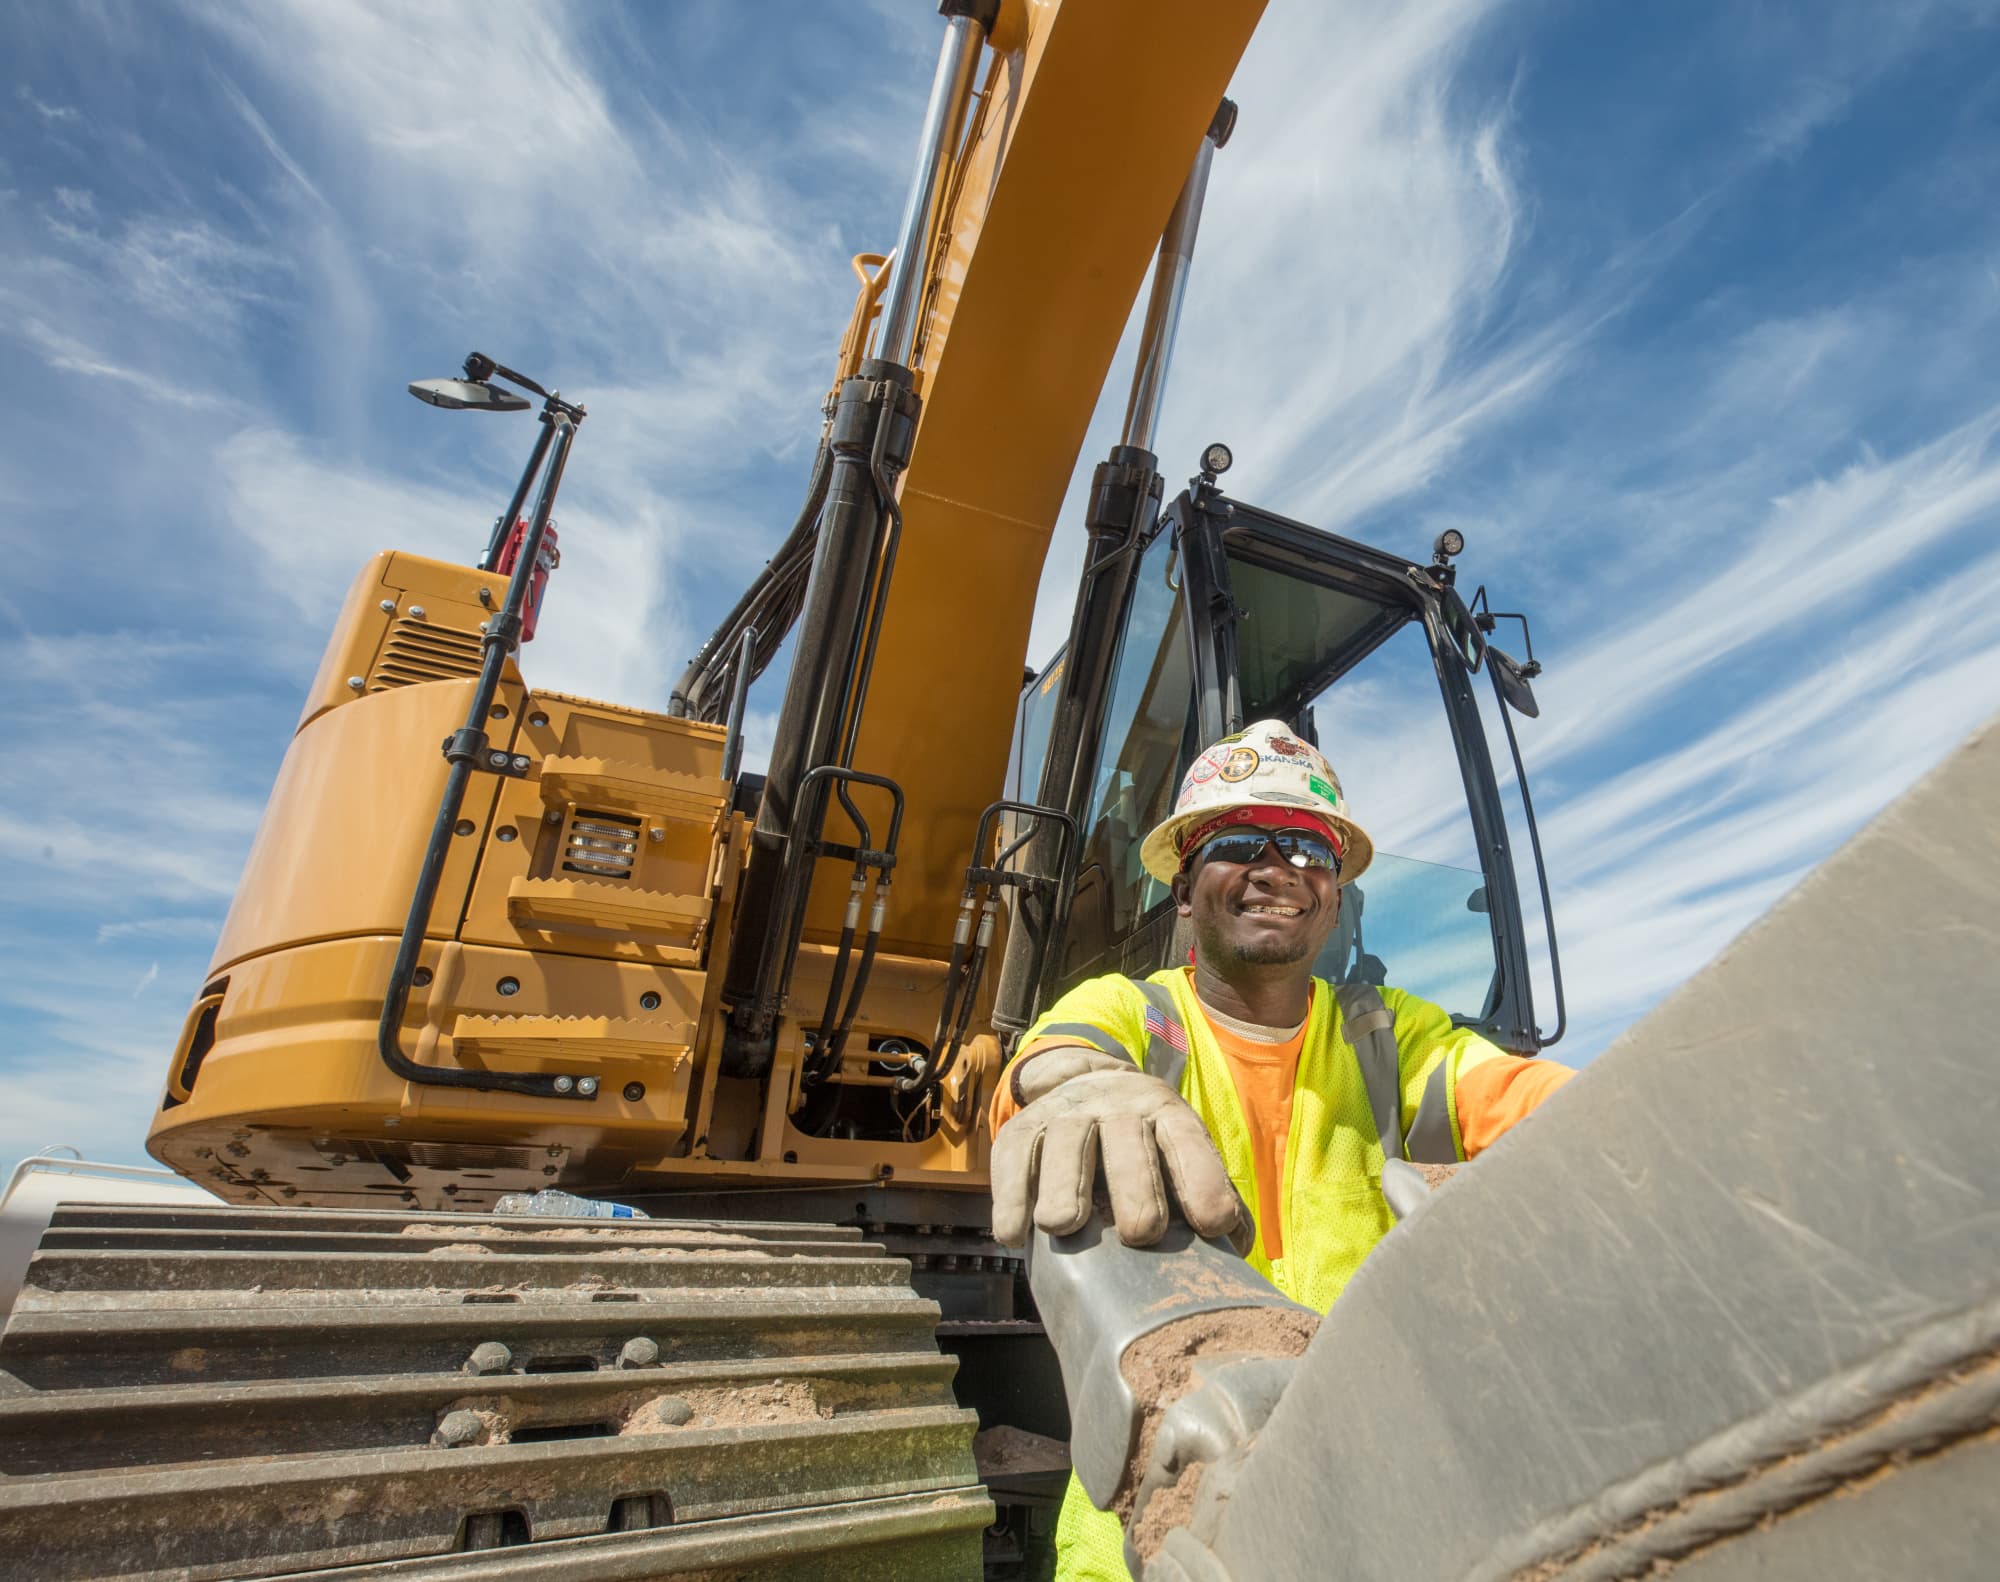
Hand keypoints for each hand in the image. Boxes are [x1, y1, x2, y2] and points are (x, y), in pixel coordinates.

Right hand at [992, 1062, 1248, 1249]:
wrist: (1084, 1084)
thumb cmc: (1143, 1145)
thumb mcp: (1178, 1155)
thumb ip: (1210, 1195)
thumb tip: (1235, 1247)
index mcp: (1164, 1113)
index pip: (1187, 1140)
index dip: (1202, 1179)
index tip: (1214, 1224)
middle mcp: (1116, 1106)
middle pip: (1126, 1139)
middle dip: (1136, 1185)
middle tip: (1141, 1233)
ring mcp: (1066, 1113)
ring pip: (1066, 1142)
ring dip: (1063, 1184)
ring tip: (1063, 1226)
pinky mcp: (1022, 1127)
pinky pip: (1013, 1157)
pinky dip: (1011, 1194)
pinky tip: (1013, 1234)